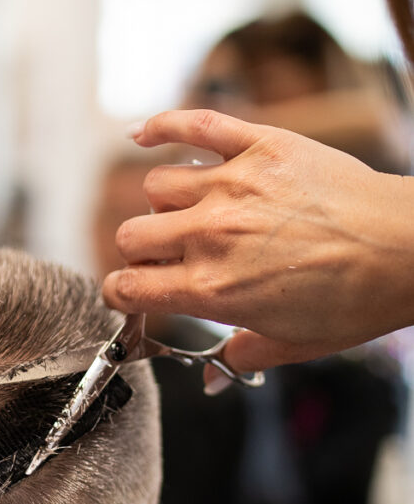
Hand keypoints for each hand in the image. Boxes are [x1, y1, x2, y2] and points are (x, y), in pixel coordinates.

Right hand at [103, 109, 413, 374]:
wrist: (407, 249)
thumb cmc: (356, 299)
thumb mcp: (293, 344)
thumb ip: (240, 356)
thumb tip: (211, 379)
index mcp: (213, 289)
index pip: (129, 287)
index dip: (119, 294)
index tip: (127, 293)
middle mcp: (212, 235)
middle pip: (131, 235)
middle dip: (138, 253)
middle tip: (164, 260)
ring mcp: (232, 184)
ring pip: (156, 186)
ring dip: (163, 204)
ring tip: (189, 213)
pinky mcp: (259, 146)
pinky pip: (193, 124)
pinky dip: (160, 126)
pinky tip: (143, 136)